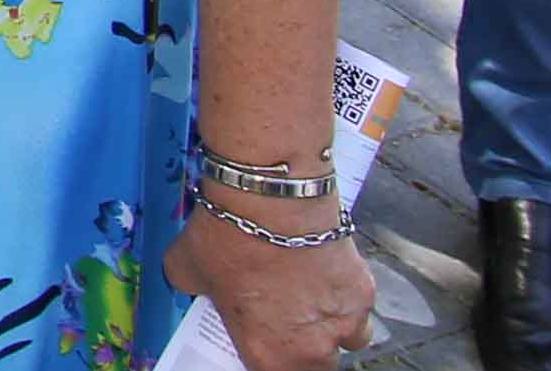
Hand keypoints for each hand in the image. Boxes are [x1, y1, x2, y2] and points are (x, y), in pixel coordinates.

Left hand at [165, 199, 372, 370]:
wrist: (273, 197)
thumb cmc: (226, 237)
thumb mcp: (185, 269)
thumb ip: (193, 288)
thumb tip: (192, 282)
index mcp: (269, 355)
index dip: (266, 364)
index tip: (261, 350)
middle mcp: (313, 348)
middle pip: (318, 368)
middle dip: (307, 354)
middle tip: (289, 329)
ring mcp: (346, 321)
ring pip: (349, 339)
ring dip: (335, 329)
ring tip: (314, 303)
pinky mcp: (365, 290)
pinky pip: (360, 304)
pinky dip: (346, 294)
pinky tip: (327, 272)